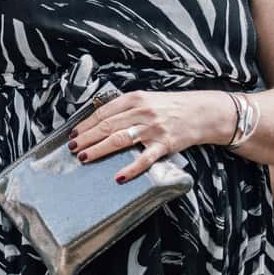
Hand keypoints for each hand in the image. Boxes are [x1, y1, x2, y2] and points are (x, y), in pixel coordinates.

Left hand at [70, 89, 229, 183]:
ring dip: (99, 149)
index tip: (73, 133)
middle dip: (86, 138)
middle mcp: (142, 112)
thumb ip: (125, 108)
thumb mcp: (146, 99)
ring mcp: (153, 129)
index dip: (86, 124)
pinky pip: (145, 159)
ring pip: (120, 139)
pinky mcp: (165, 145)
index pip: (103, 112)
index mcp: (134, 98)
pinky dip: (131, 169)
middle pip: (107, 126)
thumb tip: (99, 120)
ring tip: (84, 157)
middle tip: (72, 147)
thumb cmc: (170, 106)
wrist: (202, 112)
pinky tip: (119, 176)